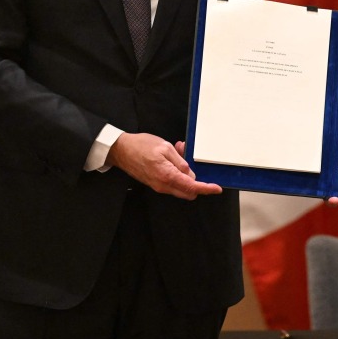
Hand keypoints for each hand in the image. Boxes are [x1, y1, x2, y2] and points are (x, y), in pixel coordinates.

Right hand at [107, 134, 221, 199]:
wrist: (121, 151)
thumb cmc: (141, 146)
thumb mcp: (165, 148)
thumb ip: (180, 162)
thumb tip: (191, 174)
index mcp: (167, 176)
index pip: (192, 187)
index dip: (206, 188)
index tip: (216, 188)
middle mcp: (163, 185)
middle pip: (188, 191)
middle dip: (196, 179)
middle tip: (192, 160)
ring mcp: (158, 186)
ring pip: (181, 187)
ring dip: (185, 174)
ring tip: (180, 152)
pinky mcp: (155, 184)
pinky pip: (172, 183)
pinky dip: (177, 173)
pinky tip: (173, 157)